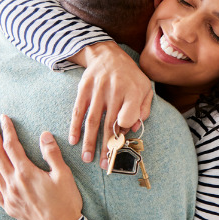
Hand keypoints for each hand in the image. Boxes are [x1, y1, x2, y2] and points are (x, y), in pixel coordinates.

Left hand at [0, 115, 82, 219]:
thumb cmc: (66, 200)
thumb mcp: (64, 174)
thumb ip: (52, 154)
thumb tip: (44, 135)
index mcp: (27, 173)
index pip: (12, 146)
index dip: (8, 131)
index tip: (4, 118)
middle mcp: (13, 183)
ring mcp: (9, 195)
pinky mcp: (8, 206)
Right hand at [68, 41, 152, 167]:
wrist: (107, 54)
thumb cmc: (130, 76)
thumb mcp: (145, 88)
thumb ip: (144, 109)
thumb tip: (133, 129)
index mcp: (133, 91)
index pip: (128, 115)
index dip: (125, 128)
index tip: (121, 139)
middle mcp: (115, 91)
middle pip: (110, 123)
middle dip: (106, 147)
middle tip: (105, 165)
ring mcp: (98, 90)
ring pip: (92, 121)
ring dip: (89, 142)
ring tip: (88, 159)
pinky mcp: (84, 89)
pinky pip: (78, 111)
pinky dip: (75, 127)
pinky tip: (74, 141)